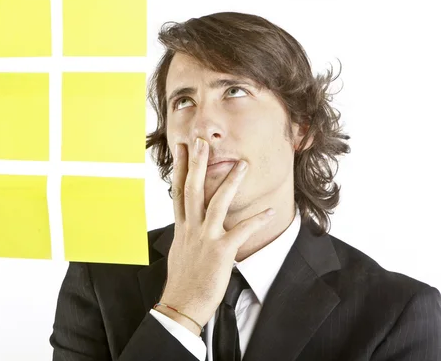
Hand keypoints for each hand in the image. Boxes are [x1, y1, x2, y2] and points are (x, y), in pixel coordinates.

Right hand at [156, 138, 274, 334]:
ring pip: (216, 204)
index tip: (183, 148)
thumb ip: (186, 233)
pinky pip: (240, 232)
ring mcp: (204, 239)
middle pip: (192, 189)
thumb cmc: (183, 281)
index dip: (181, 167)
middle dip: (197, 164)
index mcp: (181, 227)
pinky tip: (268, 211)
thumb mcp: (179, 250)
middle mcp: (190, 228)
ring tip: (242, 165)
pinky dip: (255, 221)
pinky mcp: (220, 252)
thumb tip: (187, 222)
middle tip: (202, 141)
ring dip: (230, 183)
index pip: (178, 191)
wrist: (181, 304)